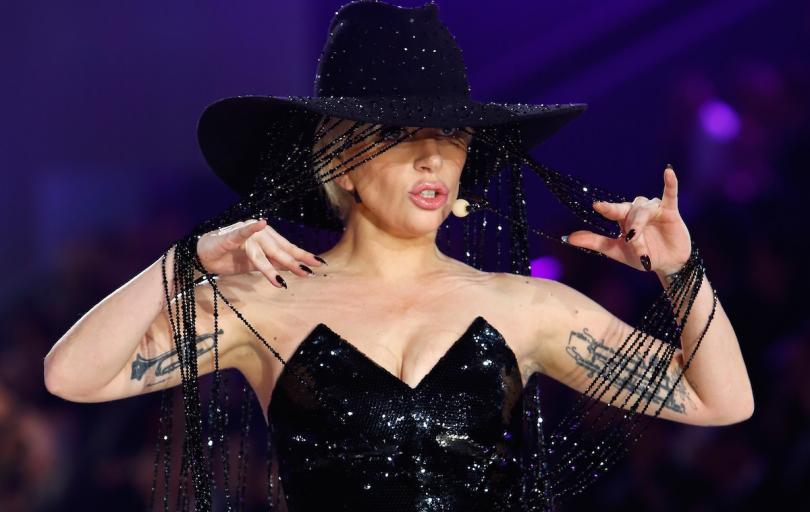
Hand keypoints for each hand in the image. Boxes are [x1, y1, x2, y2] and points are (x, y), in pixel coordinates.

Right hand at [196, 218, 325, 287]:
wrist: (202, 256)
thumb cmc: (230, 257)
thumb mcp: (256, 264)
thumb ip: (274, 263)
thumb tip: (294, 267)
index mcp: (266, 238)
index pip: (287, 248)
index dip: (302, 255)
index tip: (319, 264)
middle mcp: (258, 233)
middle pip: (279, 249)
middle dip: (294, 261)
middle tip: (309, 272)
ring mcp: (244, 233)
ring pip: (262, 250)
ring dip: (274, 263)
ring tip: (284, 277)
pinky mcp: (229, 236)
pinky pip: (241, 232)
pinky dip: (250, 228)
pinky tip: (260, 222)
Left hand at [565, 166, 691, 274]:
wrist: (666, 265)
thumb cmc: (641, 256)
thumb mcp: (615, 251)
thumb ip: (594, 242)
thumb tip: (568, 238)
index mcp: (623, 218)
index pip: (613, 210)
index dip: (606, 208)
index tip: (597, 205)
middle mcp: (637, 210)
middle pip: (629, 211)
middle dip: (630, 227)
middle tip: (629, 241)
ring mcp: (653, 209)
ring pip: (645, 211)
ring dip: (642, 226)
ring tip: (642, 247)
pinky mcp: (670, 211)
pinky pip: (670, 194)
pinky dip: (670, 183)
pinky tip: (668, 172)